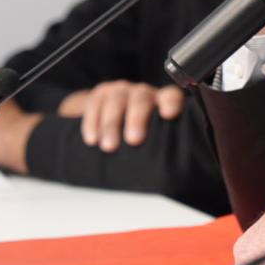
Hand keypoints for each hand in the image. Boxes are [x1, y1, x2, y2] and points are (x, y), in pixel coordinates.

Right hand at [57, 81, 185, 151]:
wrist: (110, 120)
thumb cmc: (141, 135)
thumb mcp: (155, 138)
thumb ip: (163, 146)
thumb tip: (172, 172)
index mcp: (162, 101)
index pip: (171, 96)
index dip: (171, 103)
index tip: (169, 115)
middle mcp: (142, 93)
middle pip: (142, 98)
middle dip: (137, 118)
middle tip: (134, 140)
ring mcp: (120, 91)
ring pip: (116, 100)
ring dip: (112, 124)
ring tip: (109, 146)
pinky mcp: (98, 95)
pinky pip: (94, 104)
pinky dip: (92, 123)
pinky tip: (92, 139)